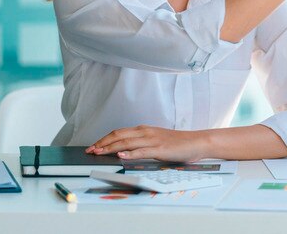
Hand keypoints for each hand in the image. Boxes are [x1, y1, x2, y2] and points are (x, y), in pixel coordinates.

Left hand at [86, 125, 207, 161]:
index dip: (104, 139)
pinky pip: (142, 151)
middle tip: (90, 150)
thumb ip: (141, 144)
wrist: (196, 142)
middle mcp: (145, 132)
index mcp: (144, 130)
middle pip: (119, 135)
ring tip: (99, 152)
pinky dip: (130, 153)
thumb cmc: (177, 143)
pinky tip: (121, 156)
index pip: (118, 132)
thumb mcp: (156, 141)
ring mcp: (152, 140)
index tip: (93, 146)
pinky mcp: (160, 149)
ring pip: (126, 142)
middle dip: (102, 143)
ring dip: (111, 148)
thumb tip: (124, 151)